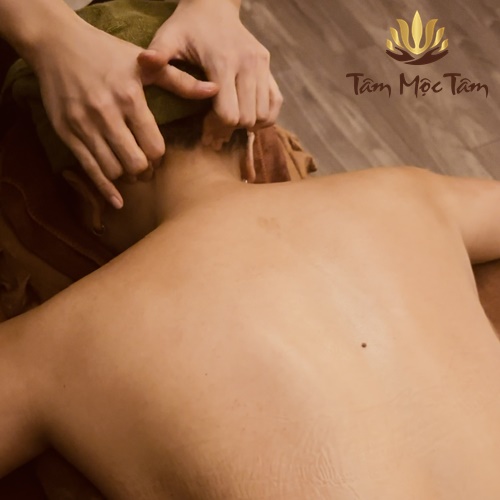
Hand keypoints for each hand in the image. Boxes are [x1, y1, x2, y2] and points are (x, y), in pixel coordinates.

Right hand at [33, 20, 217, 207]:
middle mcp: (106, 114)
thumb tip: (214, 90)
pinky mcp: (66, 133)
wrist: (55, 43)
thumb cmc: (106, 52)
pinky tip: (117, 202)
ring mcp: (84, 125)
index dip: (159, 158)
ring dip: (127, 177)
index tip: (157, 155)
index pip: (154, 146)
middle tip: (146, 169)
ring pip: (113, 170)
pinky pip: (89, 169)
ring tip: (131, 172)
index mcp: (130, 98)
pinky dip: (105, 189)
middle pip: (135, 163)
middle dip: (145, 171)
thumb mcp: (144, 64)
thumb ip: (180, 81)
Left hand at [139, 0, 282, 148]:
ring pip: (263, 115)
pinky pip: (275, 103)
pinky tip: (248, 117)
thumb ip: (158, 53)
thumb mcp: (168, 37)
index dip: (217, 127)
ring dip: (247, 125)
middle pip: (247, 118)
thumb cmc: (187, 27)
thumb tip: (145, 62)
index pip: (229, 114)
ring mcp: (262, 66)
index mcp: (223, 63)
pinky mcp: (269, 67)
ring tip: (229, 122)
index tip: (204, 127)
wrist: (214, 5)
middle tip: (214, 130)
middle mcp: (248, 65)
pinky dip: (264, 117)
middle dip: (230, 129)